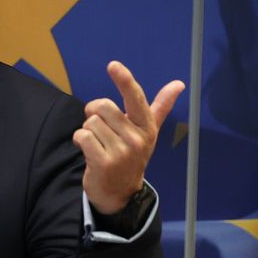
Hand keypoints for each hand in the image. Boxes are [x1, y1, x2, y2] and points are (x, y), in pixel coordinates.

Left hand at [73, 61, 184, 213]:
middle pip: (102, 106)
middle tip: (101, 129)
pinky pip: (82, 136)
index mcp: (147, 127)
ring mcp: (121, 152)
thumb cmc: (131, 154)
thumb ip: (160, 106)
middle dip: (94, 114)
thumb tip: (179, 84)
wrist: (120, 192)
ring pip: (90, 122)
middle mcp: (137, 139)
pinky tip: (88, 150)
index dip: (124, 80)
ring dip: (87, 130)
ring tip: (98, 144)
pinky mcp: (104, 163)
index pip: (135, 98)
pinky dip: (79, 140)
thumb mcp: (147, 131)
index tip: (113, 65)